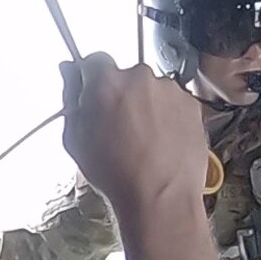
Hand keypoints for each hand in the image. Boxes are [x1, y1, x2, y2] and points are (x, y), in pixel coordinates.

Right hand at [60, 54, 207, 212]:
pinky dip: (167, 117)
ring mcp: (169, 90)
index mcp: (107, 82)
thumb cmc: (117, 174)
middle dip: (121, 96)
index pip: (95, 62)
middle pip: (126, 77)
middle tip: (118, 127)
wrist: (161, 198)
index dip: (92, 79)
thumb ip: (71, 99)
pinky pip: (173, 103)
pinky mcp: (191, 105)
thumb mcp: (75, 140)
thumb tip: (69, 74)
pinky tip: (161, 142)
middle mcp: (140, 78)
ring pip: (152, 90)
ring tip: (143, 140)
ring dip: (146, 106)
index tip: (94, 94)